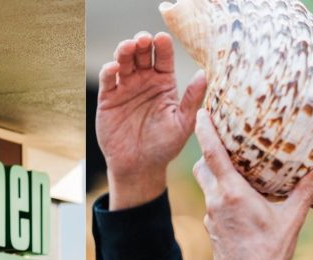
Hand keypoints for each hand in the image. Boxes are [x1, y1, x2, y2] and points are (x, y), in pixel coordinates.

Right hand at [97, 32, 206, 209]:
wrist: (139, 168)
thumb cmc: (164, 147)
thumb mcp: (183, 124)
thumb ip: (192, 99)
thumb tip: (204, 74)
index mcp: (164, 83)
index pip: (164, 57)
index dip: (163, 46)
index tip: (162, 38)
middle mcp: (144, 81)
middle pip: (142, 53)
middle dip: (142, 42)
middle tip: (144, 39)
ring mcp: (126, 88)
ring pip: (124, 61)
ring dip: (125, 50)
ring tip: (129, 46)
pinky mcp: (108, 98)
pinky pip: (108, 79)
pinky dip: (109, 70)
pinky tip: (115, 68)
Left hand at [193, 110, 312, 259]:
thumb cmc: (269, 251)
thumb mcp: (292, 219)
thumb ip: (307, 191)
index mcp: (232, 192)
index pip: (212, 153)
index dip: (205, 130)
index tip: (202, 113)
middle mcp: (216, 201)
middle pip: (202, 167)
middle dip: (207, 152)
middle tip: (220, 140)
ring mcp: (211, 218)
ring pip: (205, 187)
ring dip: (213, 175)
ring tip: (232, 170)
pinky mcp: (212, 231)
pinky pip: (212, 206)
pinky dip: (219, 197)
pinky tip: (236, 202)